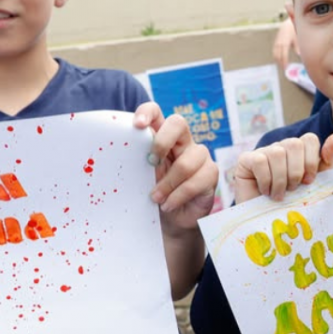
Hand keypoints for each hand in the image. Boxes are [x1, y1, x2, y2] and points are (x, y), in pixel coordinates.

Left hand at [134, 103, 217, 230]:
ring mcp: (199, 156)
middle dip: (162, 142)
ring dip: (167, 184)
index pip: (156, 112)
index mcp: (161, 136)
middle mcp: (182, 141)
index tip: (137, 125)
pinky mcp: (210, 173)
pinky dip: (178, 196)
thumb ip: (137, 163)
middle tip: (150, 163)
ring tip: (156, 198)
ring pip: (186, 162)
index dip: (147, 112)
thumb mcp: (141, 178)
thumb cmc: (154, 194)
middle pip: (178, 123)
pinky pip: (195, 181)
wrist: (171, 221)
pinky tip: (168, 205)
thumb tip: (121, 156)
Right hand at [233, 133, 332, 203]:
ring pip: (277, 153)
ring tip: (279, 195)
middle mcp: (281, 147)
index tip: (308, 181)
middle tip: (292, 189)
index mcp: (299, 150)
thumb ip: (328, 161)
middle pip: (294, 145)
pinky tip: (265, 191)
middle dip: (296, 172)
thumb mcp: (317, 182)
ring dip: (280, 180)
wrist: (265, 220)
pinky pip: (260, 161)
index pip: (309, 139)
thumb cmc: (292, 202)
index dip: (311, 161)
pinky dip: (265, 180)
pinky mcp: (246, 159)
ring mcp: (263, 151)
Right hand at [272, 17, 300, 72]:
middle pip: (278, 56)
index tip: (286, 67)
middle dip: (280, 63)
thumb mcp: (297, 39)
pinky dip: (276, 56)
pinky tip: (279, 59)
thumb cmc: (293, 31)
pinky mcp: (275, 42)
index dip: (284, 62)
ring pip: (275, 54)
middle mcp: (279, 43)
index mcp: (285, 43)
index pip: (284, 55)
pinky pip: (274, 51)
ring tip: (281, 65)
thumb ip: (297, 47)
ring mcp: (276, 43)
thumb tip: (299, 55)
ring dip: (277, 60)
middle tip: (284, 68)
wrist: (287, 24)